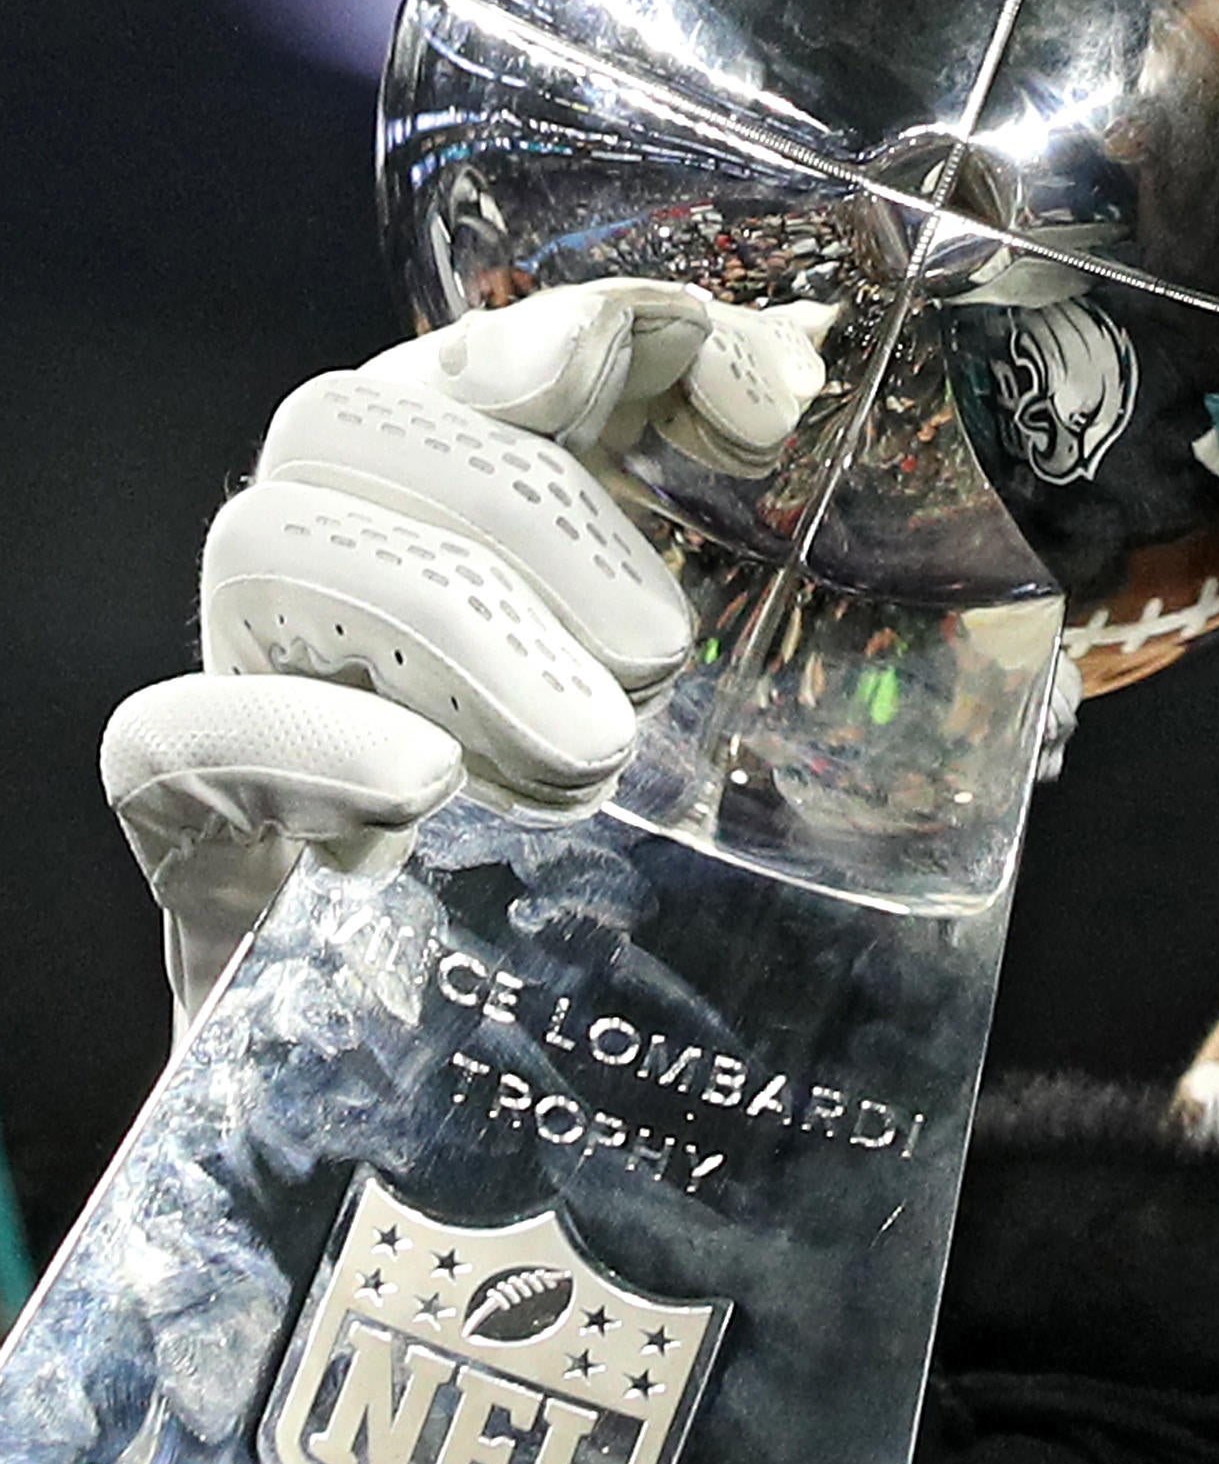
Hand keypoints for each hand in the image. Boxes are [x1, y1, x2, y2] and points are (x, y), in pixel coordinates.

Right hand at [100, 279, 830, 1030]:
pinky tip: (418, 784)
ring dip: (454, 617)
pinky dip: (302, 737)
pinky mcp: (194, 844)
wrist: (478, 1124)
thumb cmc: (621, 906)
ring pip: (274, 545)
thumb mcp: (720, 733)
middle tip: (658, 653)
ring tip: (588, 750)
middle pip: (348, 425)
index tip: (765, 402)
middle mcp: (330, 589)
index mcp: (455, 531)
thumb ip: (760, 575)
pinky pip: (174, 739)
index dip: (601, 339)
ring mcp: (251, 704)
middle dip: (529, 503)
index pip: (484, 361)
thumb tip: (800, 385)